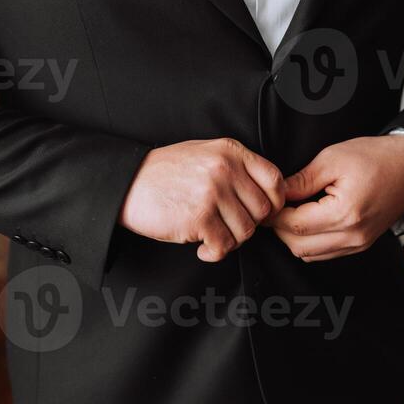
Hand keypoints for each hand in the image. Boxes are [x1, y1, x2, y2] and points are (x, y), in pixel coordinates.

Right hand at [118, 138, 284, 262]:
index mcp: (230, 151)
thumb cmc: (166, 172)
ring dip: (230, 241)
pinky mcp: (199, 217)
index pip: (274, 180)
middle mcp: (225, 169)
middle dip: (248, 225)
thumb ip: (237, 167)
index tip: (262, 213)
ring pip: (245, 231)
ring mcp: (212, 192)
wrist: (129, 183)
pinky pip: (224, 245)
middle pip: (262, 210)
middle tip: (228, 227)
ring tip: (213, 236)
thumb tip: (269, 196)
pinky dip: (215, 252)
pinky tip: (202, 247)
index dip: (274, 203)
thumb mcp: (205, 153)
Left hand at [265, 134, 403, 261]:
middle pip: (299, 246)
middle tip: (271, 209)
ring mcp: (358, 244)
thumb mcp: (332, 159)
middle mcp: (353, 235)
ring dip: (293, 238)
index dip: (275, 217)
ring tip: (287, 214)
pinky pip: (325, 253)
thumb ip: (301, 181)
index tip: (265, 204)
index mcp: (345, 213)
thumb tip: (276, 194)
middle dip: (280, 229)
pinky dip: (309, 243)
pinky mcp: (360, 245)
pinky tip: (305, 221)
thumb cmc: (374, 157)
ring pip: (309, 255)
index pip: (296, 225)